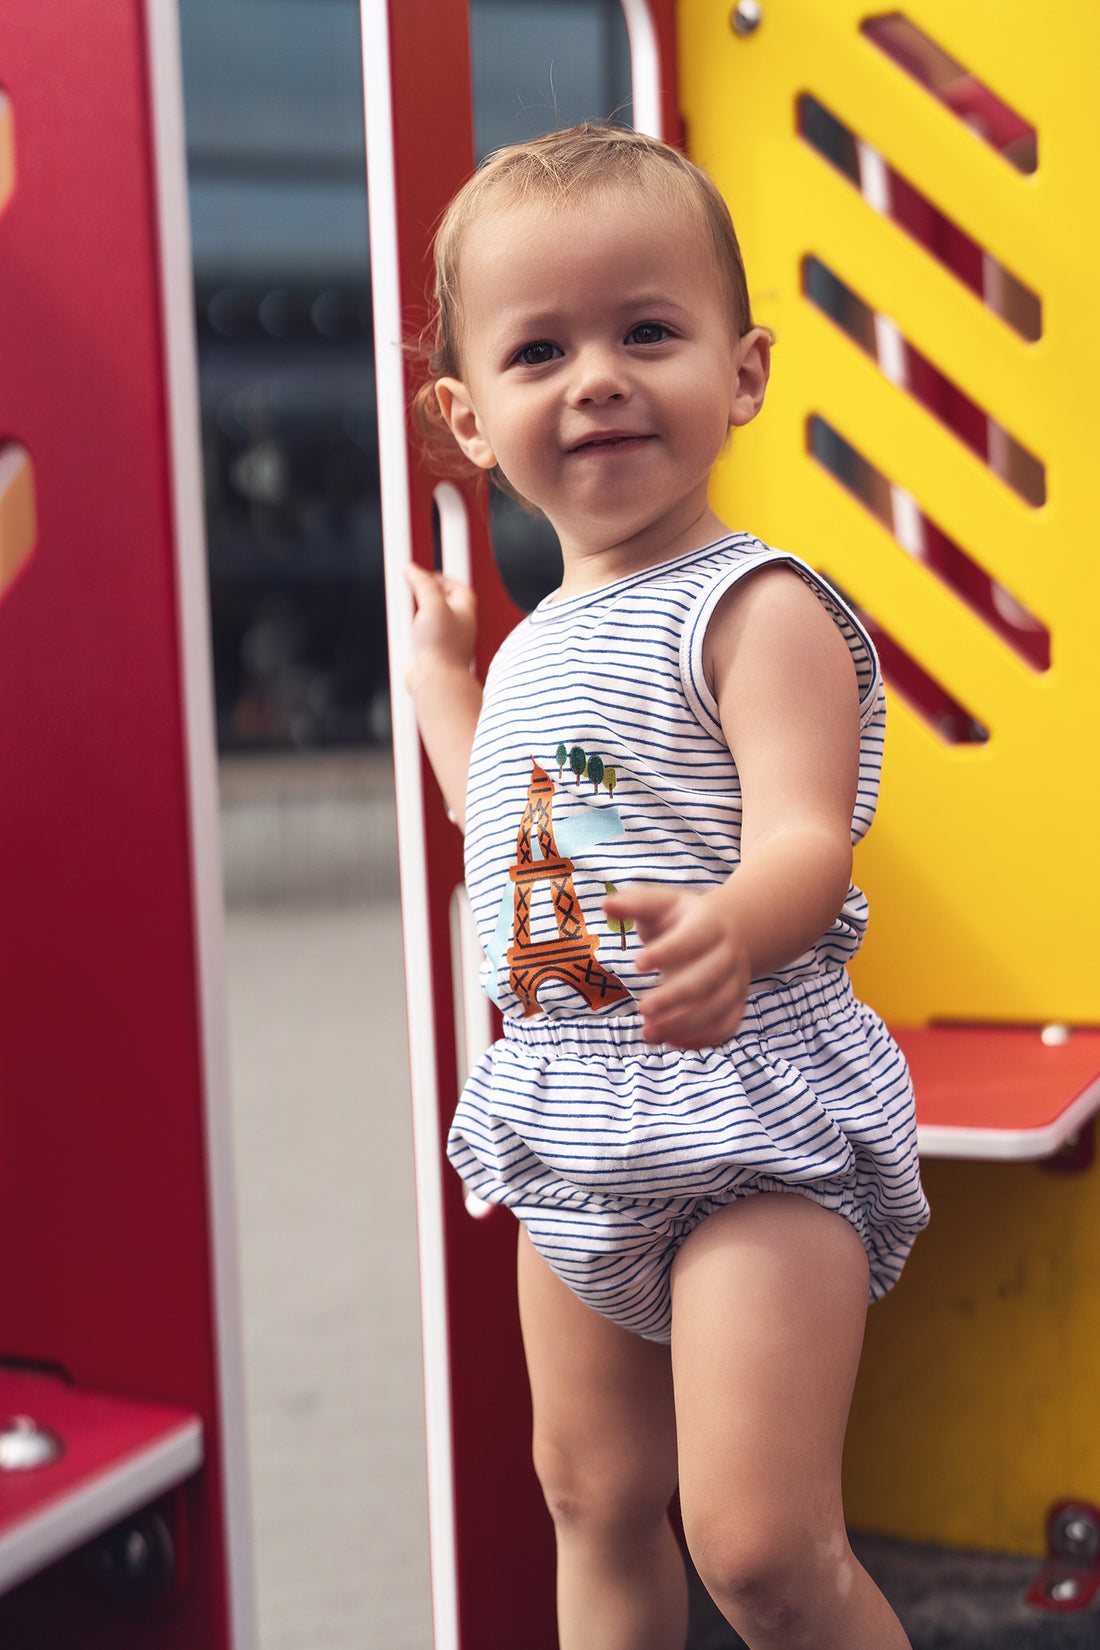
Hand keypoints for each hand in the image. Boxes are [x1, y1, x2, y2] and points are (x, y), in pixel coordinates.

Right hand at [404, 563, 477, 687]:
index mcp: (465, 614)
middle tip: (414, 587)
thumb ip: (423, 584)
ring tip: (406, 606)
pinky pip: (423, 638)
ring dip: (420, 613)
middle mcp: (458, 629)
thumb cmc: (442, 647)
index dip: (443, 579)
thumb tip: (412, 569)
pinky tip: (405, 631)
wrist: (436, 680)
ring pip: (434, 621)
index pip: (459, 589)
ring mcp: (446, 643)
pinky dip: (413, 632)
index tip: (425, 575)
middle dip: (430, 593)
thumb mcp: (432, 604)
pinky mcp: (432, 656)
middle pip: (446, 604)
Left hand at [602, 883, 750, 1047]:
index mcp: (711, 922)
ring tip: (648, 1032)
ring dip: (684, 1025)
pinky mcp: (735, 1005)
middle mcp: (729, 953)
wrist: (724, 933)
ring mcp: (736, 981)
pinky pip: (725, 1027)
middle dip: (676, 997)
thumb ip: (635, 904)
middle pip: (708, 978)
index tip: (637, 963)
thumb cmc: (681, 919)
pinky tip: (670, 1041)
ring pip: (718, 1008)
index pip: (694, 938)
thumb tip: (606, 904)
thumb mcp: (660, 904)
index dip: (668, 952)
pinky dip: (701, 1039)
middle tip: (643, 1008)